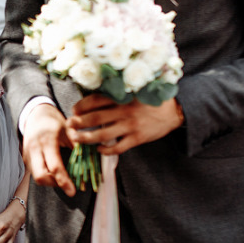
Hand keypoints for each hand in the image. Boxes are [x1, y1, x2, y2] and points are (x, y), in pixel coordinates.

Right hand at [22, 104, 75, 194]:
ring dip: (50, 181)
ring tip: (61, 176)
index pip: (55, 167)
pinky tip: (54, 172)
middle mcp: (34, 149)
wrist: (36, 115)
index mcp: (47, 141)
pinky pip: (35, 173)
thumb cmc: (54, 122)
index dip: (64, 181)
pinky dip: (45, 176)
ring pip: (37, 177)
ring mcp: (27, 155)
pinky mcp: (25, 158)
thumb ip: (77, 145)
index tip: (72, 191)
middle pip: (41, 176)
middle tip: (66, 184)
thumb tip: (89, 162)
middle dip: (54, 184)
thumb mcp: (68, 129)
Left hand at [68, 94, 182, 153]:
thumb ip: (117, 95)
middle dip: (78, 123)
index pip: (95, 100)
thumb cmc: (150, 101)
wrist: (174, 111)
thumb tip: (93, 99)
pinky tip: (99, 150)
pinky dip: (106, 150)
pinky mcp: (137, 138)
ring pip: (103, 135)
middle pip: (95, 118)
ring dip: (86, 138)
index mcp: (123, 97)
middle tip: (69, 126)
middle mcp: (124, 111)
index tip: (74, 110)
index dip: (81, 106)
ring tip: (77, 139)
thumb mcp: (134, 92)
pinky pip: (118, 147)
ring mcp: (131, 126)